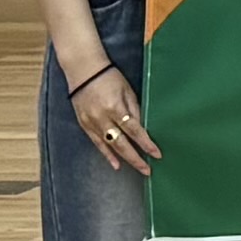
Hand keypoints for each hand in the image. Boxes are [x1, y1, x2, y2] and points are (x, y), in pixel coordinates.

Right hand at [61, 55, 157, 180]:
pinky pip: (97, 144)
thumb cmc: (109, 77)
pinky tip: (115, 165)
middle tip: (148, 170)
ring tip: (138, 169)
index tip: (157, 154)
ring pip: (109, 146)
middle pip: (122, 143)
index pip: (134, 131)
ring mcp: (91, 123)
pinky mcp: (84, 125)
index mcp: (115, 108)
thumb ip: (134, 110)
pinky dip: (106, 155)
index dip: (146, 144)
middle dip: (136, 158)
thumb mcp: (127, 91)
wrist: (83, 70)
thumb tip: (143, 128)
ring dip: (124, 159)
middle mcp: (102, 118)